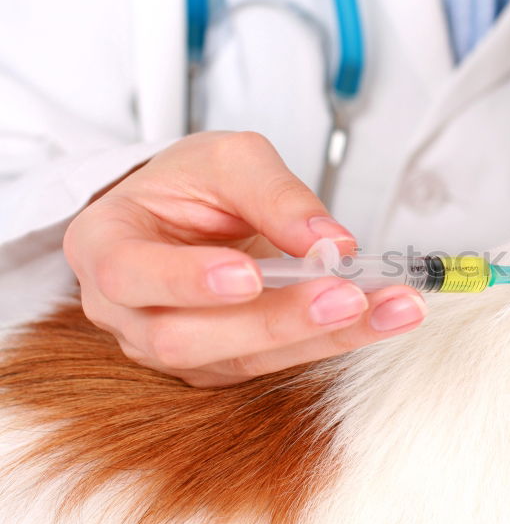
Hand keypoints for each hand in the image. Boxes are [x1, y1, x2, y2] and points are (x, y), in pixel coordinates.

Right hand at [63, 131, 426, 386]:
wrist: (192, 213)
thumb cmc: (192, 185)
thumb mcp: (229, 159)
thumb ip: (275, 193)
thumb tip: (332, 242)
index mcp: (105, 245)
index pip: (128, 274)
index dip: (185, 281)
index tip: (248, 275)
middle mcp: (129, 311)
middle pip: (189, 336)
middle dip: (276, 319)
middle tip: (346, 295)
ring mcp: (172, 347)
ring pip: (243, 359)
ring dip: (325, 337)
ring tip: (391, 307)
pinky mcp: (222, 364)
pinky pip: (278, 361)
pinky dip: (336, 338)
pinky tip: (384, 315)